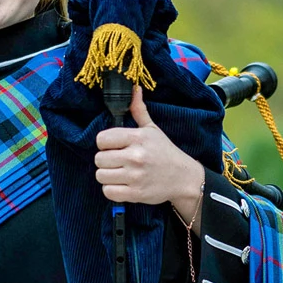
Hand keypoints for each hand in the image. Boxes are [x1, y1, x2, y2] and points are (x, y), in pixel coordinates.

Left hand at [94, 87, 204, 224]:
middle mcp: (135, 156)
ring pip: (100, 175)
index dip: (104, 143)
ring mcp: (135, 176)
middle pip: (99, 158)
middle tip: (117, 160)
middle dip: (105, 160)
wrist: (184, 178)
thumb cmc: (165, 152)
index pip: (102, 139)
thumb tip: (134, 88)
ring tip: (119, 172)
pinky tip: (121, 184)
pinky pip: (108, 192)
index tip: (112, 146)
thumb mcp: (152, 129)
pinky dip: (112, 190)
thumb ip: (139, 110)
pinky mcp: (136, 194)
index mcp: (137, 138)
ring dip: (107, 175)